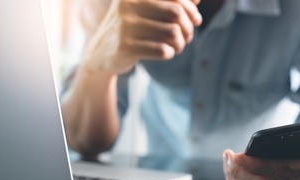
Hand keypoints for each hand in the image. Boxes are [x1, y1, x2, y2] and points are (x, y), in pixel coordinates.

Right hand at [82, 0, 201, 74]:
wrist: (102, 52)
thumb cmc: (132, 27)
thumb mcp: (147, 10)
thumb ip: (170, 2)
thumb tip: (197, 0)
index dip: (191, 8)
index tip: (196, 19)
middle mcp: (128, 4)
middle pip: (176, 13)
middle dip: (188, 27)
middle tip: (187, 37)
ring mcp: (125, 25)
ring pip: (172, 33)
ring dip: (181, 43)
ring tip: (177, 46)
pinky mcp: (126, 47)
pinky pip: (162, 50)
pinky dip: (170, 53)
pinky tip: (167, 53)